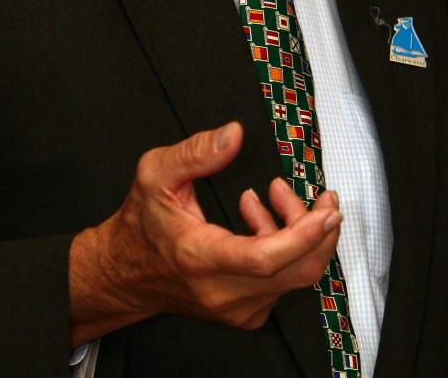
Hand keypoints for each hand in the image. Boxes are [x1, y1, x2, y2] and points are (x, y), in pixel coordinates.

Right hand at [68, 122, 341, 344]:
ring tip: (274, 195)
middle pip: (296, 270)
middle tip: (322, 198)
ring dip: (298, 232)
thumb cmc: (139, 227)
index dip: (304, 233)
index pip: (267, 258)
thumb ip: (195, 152)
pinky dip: (285, 248)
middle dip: (317, 228)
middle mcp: (223, 292)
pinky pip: (282, 282)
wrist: (122, 273)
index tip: (325, 209)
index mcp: (201, 259)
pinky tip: (262, 219)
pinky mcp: (244, 312)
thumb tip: (232, 136)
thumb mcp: (156, 174)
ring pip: (293, 276)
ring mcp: (236, 308)